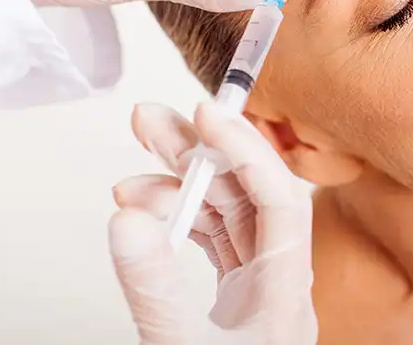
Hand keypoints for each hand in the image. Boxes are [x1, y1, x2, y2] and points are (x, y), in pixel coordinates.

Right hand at [109, 100, 315, 344]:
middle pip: (247, 194)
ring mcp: (260, 288)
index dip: (245, 148)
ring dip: (181, 187)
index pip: (279, 197)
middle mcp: (281, 280)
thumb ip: (155, 286)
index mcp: (287, 289)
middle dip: (198, 153)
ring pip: (227, 214)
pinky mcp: (239, 297)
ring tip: (130, 181)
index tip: (204, 114)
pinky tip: (146, 212)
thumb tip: (126, 219)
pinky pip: (215, 239)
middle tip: (150, 121)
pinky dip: (181, 221)